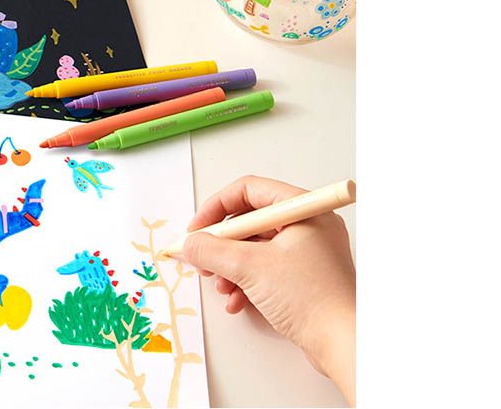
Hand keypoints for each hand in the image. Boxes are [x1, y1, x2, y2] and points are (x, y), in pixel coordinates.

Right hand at [182, 176, 355, 403]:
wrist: (348, 346)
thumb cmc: (312, 298)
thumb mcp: (250, 267)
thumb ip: (212, 251)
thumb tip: (190, 244)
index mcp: (302, 209)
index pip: (249, 191)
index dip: (217, 207)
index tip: (197, 228)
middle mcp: (308, 225)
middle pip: (250, 221)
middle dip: (222, 243)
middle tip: (203, 258)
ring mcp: (309, 252)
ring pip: (256, 247)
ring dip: (231, 266)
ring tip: (221, 286)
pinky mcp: (307, 278)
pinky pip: (268, 268)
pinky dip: (248, 281)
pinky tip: (237, 301)